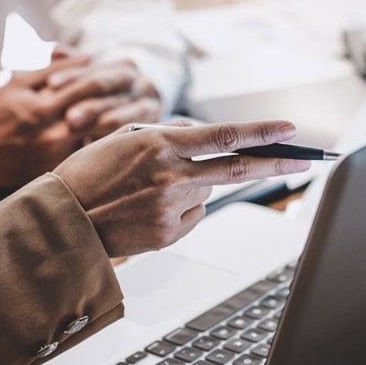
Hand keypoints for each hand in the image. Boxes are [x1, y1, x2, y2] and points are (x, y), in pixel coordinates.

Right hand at [0, 53, 140, 189]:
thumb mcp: (18, 82)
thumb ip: (52, 66)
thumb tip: (87, 56)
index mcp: (41, 108)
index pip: (86, 88)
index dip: (111, 77)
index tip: (132, 71)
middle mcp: (52, 135)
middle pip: (102, 117)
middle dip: (127, 105)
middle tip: (151, 97)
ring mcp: (57, 159)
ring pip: (102, 142)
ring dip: (125, 130)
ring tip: (146, 120)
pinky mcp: (59, 176)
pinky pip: (93, 163)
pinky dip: (111, 151)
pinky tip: (129, 143)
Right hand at [53, 120, 310, 256]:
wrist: (61, 221)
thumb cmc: (87, 175)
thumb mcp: (124, 138)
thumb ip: (167, 134)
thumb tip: (201, 135)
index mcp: (159, 145)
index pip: (223, 136)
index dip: (261, 133)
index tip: (288, 129)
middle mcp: (170, 176)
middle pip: (237, 169)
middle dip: (276, 162)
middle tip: (304, 160)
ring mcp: (170, 208)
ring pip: (206, 192)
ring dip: (194, 185)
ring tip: (152, 189)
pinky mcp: (167, 235)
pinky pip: (192, 216)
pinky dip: (181, 209)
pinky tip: (150, 208)